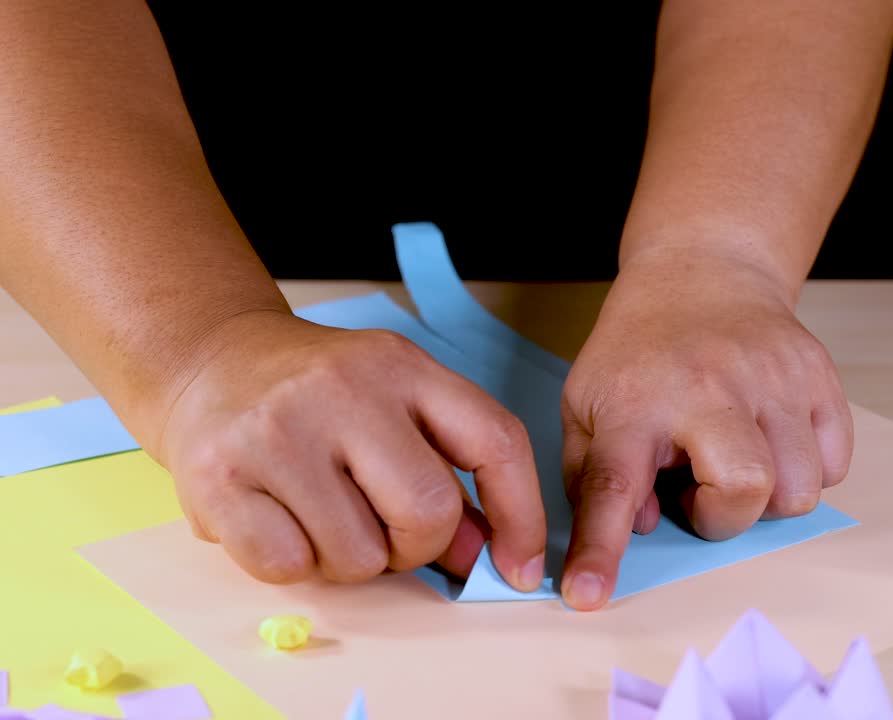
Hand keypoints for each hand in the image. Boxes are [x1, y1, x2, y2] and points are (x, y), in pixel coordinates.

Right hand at [154, 309, 546, 589]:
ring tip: (323, 517)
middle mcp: (342, 389)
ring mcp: (276, 432)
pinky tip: (278, 521)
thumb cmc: (317, 395)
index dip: (522, 516)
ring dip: (350, 560)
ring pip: (358, 557)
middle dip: (417, 547)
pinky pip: (289, 567)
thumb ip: (447, 471)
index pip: (495, 443)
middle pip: (428, 512)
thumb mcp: (394, 404)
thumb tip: (489, 555)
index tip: (519, 567)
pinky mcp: (217, 477)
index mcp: (403, 366)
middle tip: (384, 529)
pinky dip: (294, 565)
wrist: (209, 358)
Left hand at [559, 249, 853, 609]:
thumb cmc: (640, 352)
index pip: (612, 488)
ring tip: (733, 456)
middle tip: (699, 488)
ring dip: (766, 496)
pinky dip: (806, 469)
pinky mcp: (817, 374)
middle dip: (725, 516)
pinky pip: (834, 464)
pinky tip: (769, 437)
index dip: (600, 550)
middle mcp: (706, 387)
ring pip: (799, 489)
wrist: (703, 271)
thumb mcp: (586, 404)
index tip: (587, 594)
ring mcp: (772, 377)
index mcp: (634, 403)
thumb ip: (593, 477)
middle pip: (744, 489)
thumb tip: (638, 531)